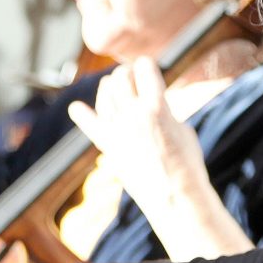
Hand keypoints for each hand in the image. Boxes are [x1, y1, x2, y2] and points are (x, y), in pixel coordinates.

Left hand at [67, 57, 207, 214]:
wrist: (174, 197)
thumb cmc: (186, 163)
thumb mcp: (182, 128)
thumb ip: (164, 111)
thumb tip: (153, 105)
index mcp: (157, 106)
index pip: (145, 69)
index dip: (147, 65)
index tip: (147, 67)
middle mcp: (133, 114)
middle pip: (121, 78)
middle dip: (126, 73)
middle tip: (130, 75)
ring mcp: (117, 129)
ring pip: (105, 95)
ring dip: (109, 86)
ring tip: (114, 85)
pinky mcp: (108, 146)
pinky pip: (90, 124)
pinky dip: (82, 114)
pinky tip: (76, 108)